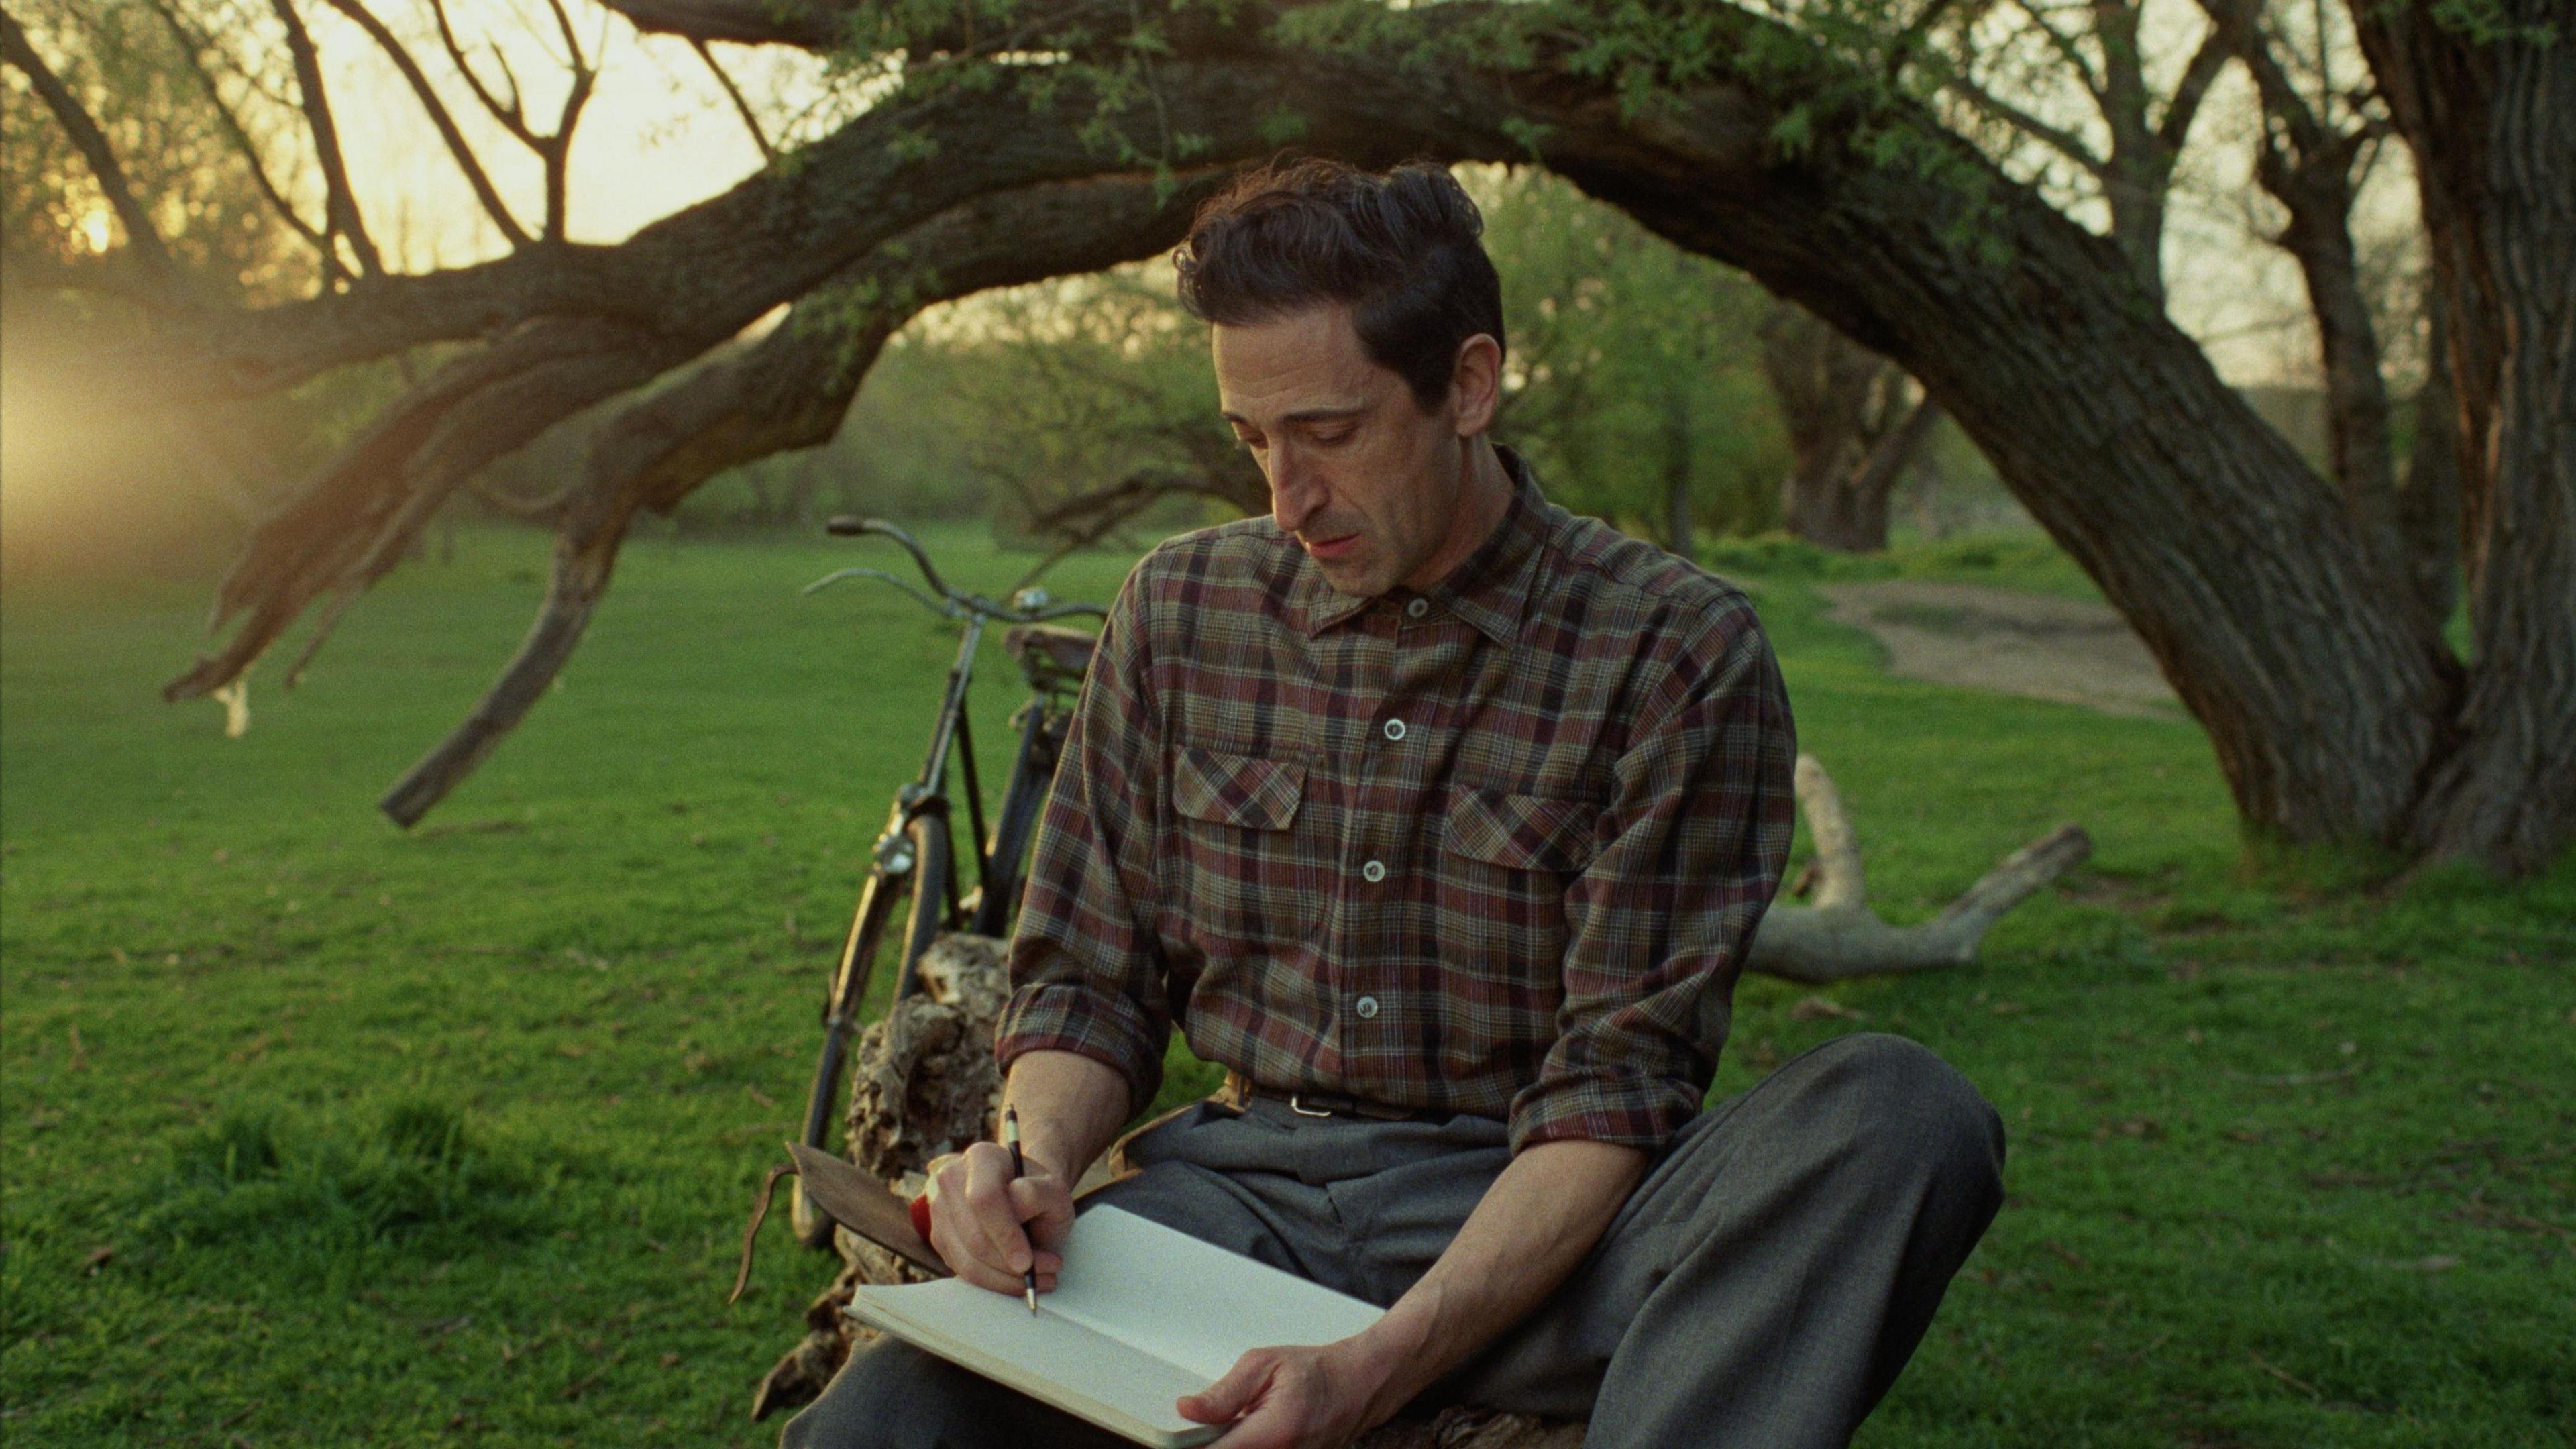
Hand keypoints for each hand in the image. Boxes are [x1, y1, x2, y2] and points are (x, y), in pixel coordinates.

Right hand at [921, 1140, 1071, 1296]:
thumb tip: (1016, 1208)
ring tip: (1038, 1278)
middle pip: (974, 1236)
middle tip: (1046, 1272)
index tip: (1028, 1261)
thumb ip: (1037, 1194)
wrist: (1023, 1198)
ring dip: (1005, 1278)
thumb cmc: (1038, 1194)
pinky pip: (962, 1271)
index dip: (1005, 1234)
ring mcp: (939, 1208)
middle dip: (1010, 1264)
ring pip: (967, 1260)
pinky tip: (1016, 1278)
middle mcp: (951, 1178)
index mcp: (981, 1157)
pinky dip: (993, 1281)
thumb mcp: (1053, 1189)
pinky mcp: (938, 1237)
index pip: (985, 1199)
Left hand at [1179, 1338, 1396, 1448]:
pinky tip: (1247, 1433)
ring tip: (1233, 1427)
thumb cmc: (1316, 1371)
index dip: (1192, 1446)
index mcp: (1276, 1431)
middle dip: (1211, 1443)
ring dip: (1231, 1443)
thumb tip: (1187, 1409)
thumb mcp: (1264, 1364)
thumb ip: (1224, 1393)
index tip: (1174, 1440)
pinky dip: (1246, 1446)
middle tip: (1206, 1427)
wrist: (1358, 1385)